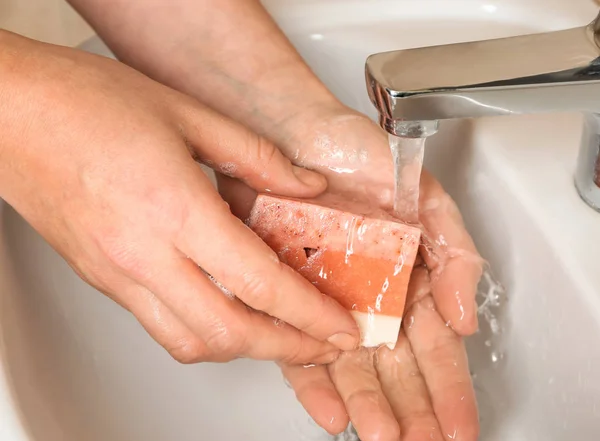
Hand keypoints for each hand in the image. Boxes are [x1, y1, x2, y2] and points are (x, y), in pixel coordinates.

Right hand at [0, 31, 360, 363]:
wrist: (10, 113)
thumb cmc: (84, 103)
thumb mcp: (187, 113)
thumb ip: (257, 157)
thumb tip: (306, 188)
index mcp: (173, 209)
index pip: (258, 283)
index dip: (309, 315)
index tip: (339, 327)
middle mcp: (143, 255)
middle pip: (230, 332)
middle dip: (288, 349)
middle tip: (323, 344)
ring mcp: (117, 275)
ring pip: (192, 344)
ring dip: (246, 349)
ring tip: (282, 337)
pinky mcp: (102, 281)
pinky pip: (161, 328)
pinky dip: (206, 335)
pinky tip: (227, 314)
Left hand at [218, 109, 482, 439]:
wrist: (297, 136)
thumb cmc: (363, 158)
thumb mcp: (428, 198)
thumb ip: (454, 254)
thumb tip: (465, 317)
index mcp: (409, 279)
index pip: (435, 345)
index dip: (449, 388)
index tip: (457, 425)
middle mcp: (370, 297)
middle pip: (395, 366)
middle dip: (411, 409)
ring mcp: (329, 300)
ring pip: (350, 366)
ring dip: (368, 404)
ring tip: (383, 435)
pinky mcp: (289, 297)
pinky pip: (299, 348)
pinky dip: (314, 384)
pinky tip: (333, 412)